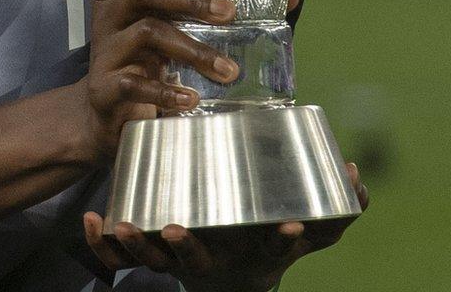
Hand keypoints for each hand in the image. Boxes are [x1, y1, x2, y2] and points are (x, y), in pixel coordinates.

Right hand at [71, 0, 241, 161]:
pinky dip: (166, 93)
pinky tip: (190, 100)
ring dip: (194, 50)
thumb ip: (216, 13)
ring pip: (147, 34)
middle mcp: (109, 19)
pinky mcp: (107, 90)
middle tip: (228, 11)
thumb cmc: (145, 64)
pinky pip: (135, 85)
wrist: (105, 120)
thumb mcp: (171, 33)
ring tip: (228, 70)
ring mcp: (106, 54)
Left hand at [82, 162, 369, 290]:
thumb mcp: (307, 235)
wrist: (233, 277)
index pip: (274, 248)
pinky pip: (122, 258)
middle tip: (176, 229)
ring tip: (123, 225)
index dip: (279, 239)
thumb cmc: (267, 248)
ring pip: (151, 262)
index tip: (286, 229)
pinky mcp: (152, 255)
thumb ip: (335, 211)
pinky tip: (95, 220)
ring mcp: (178, 261)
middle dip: (186, 248)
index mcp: (252, 255)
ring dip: (137, 246)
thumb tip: (355, 173)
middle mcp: (213, 261)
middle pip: (194, 261)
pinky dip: (105, 244)